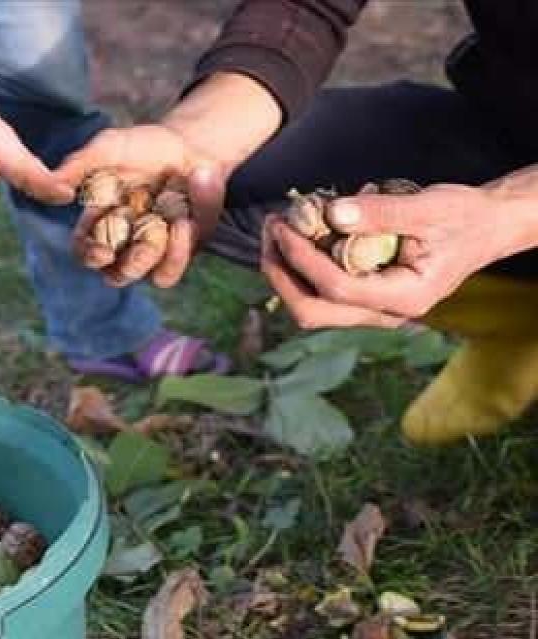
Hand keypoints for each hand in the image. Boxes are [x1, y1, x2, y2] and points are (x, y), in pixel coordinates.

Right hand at [56, 123, 226, 287]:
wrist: (186, 144)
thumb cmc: (141, 147)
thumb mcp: (108, 148)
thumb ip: (80, 164)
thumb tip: (54, 180)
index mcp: (99, 224)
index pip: (85, 249)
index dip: (89, 255)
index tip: (102, 252)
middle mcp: (124, 244)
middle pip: (117, 275)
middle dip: (130, 265)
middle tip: (145, 242)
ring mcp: (156, 250)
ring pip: (154, 276)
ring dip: (166, 253)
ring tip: (178, 219)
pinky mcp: (186, 248)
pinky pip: (182, 261)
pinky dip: (185, 243)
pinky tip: (187, 217)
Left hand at [262, 183, 520, 328]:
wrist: (484, 229)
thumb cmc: (462, 217)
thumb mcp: (428, 207)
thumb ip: (381, 212)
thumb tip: (331, 214)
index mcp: (404, 298)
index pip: (336, 289)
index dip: (301, 259)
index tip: (281, 226)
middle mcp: (384, 314)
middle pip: (312, 311)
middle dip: (281, 272)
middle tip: (271, 229)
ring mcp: (371, 310)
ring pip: (310, 306)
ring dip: (285, 270)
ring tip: (278, 228)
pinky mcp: (363, 298)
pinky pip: (320, 293)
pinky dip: (301, 267)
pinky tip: (297, 235)